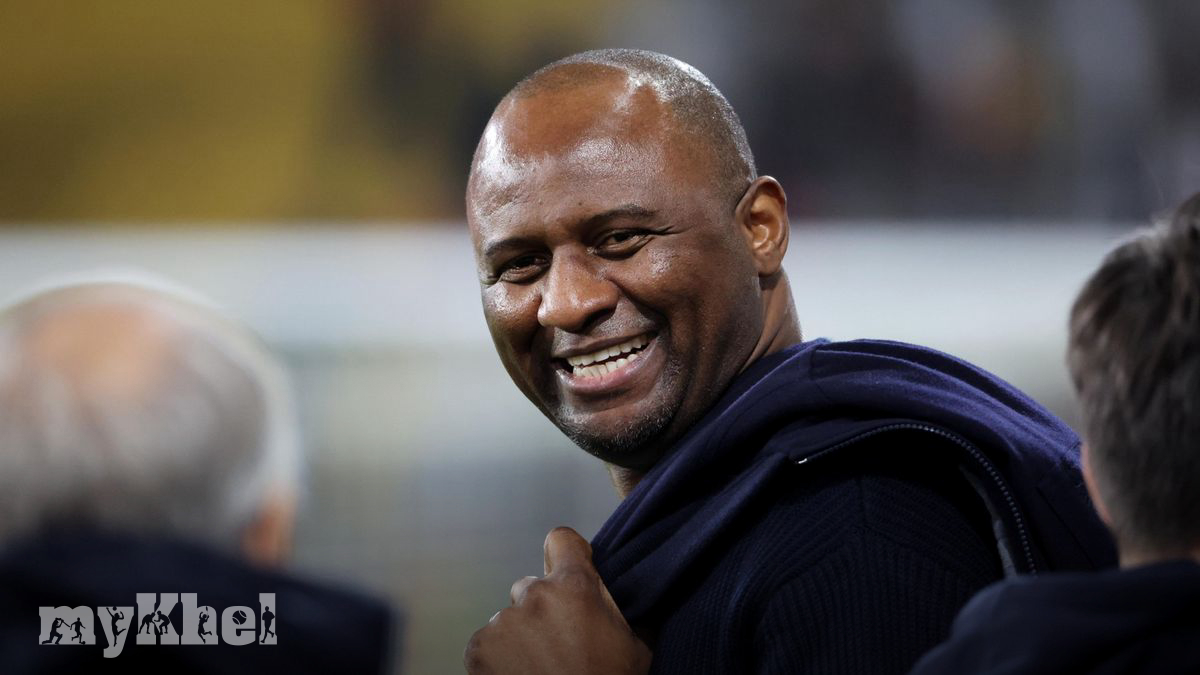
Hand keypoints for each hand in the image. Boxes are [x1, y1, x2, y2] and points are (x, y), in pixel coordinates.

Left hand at [464, 527, 652, 673]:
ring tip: (539, 667)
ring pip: (508, 619)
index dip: (566, 553)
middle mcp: (535, 596)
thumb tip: (617, 593)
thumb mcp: (634, 645)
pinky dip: (497, 658)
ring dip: (520, 636)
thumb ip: (617, 608)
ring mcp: (503, 622)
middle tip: (558, 644)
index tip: (567, 565)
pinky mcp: (478, 648)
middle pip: (531, 587)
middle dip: (542, 609)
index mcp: (575, 588)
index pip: (561, 540)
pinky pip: (486, 643)